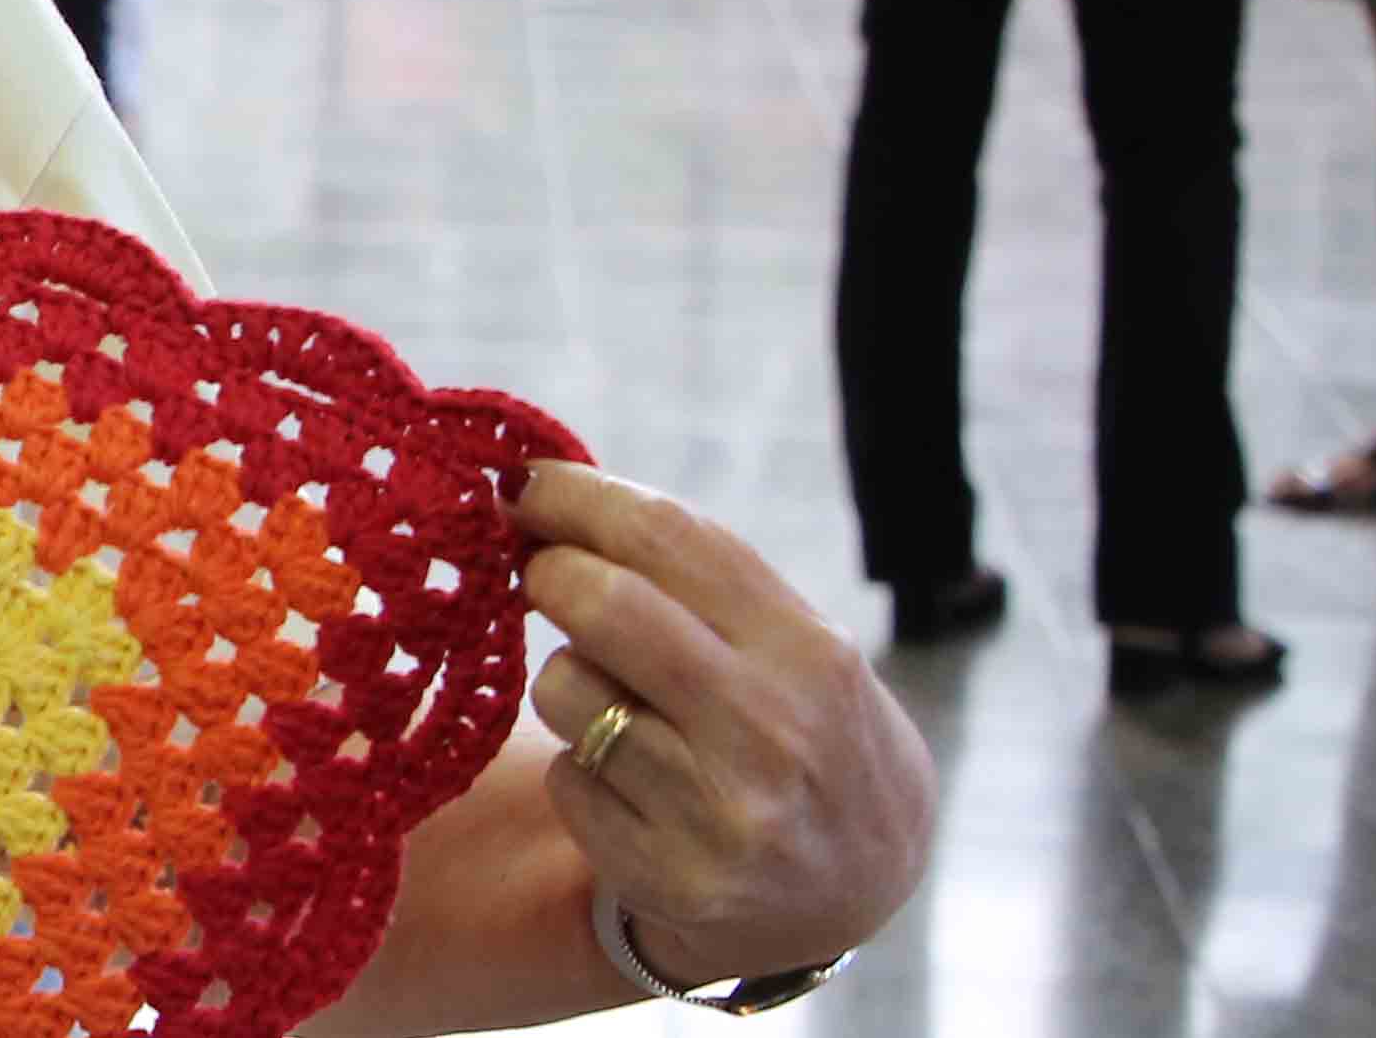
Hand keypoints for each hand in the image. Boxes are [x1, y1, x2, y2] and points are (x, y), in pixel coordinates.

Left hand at [512, 462, 936, 988]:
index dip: (575, 496)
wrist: (854, 893)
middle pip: (602, 603)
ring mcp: (718, 813)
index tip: (521, 482)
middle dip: (548, 572)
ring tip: (613, 699)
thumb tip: (543, 495)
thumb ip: (694, 578)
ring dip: (564, 678)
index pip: (667, 536)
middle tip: (539, 574)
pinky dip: (578, 766)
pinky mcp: (667, 878)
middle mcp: (771, 732)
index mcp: (810, 653)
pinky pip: (566, 779)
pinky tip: (630, 784)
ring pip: (564, 689)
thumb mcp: (796, 649)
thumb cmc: (802, 732)